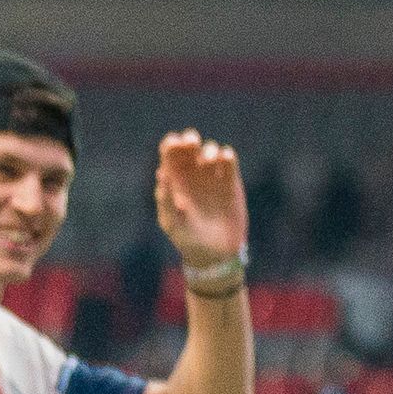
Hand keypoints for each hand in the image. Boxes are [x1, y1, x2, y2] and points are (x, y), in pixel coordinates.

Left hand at [151, 131, 247, 268]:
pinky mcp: (230, 182)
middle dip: (190, 139)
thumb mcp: (172, 222)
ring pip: (210, 150)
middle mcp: (192, 175)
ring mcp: (211, 177)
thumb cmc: (187, 239)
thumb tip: (161, 174)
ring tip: (209, 160)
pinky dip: (227, 155)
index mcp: (173, 181)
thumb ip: (166, 200)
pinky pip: (229, 161)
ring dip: (209, 148)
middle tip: (191, 143)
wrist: (215, 253)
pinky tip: (225, 161)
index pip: (170, 153)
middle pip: (189, 147)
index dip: (172, 144)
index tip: (176, 144)